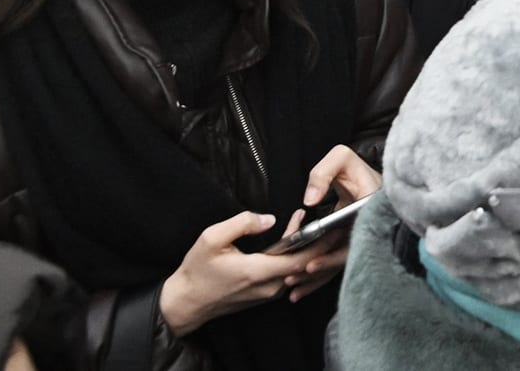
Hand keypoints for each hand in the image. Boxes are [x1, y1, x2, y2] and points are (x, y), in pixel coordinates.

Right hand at [157, 209, 323, 334]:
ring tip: (313, 226)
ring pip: (297, 271)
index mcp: (257, 271)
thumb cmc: (197, 270)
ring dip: (307, 250)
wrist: (187, 301)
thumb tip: (269, 219)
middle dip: (319, 244)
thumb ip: (242, 224)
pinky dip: (295, 259)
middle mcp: (267, 286)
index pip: (301, 260)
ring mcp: (267, 293)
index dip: (319, 244)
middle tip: (332, 222)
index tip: (331, 226)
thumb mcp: (212, 238)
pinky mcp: (264, 295)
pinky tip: (295, 241)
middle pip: (304, 266)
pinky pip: (287, 275)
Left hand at [275, 144, 382, 296]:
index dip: (331, 256)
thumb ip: (323, 174)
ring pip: (339, 265)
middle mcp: (367, 229)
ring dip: (317, 279)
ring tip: (294, 288)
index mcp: (368, 210)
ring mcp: (361, 240)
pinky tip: (303, 286)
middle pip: (343, 258)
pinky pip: (337, 263)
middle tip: (293, 278)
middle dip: (318, 272)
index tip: (310, 263)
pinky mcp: (352, 245)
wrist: (367, 178)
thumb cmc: (355, 168)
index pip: (351, 240)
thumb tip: (309, 201)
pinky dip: (321, 276)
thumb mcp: (342, 159)